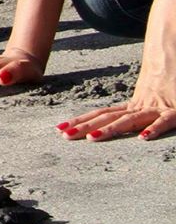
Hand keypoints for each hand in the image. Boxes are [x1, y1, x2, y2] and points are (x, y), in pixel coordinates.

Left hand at [59, 59, 175, 141]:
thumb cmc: (168, 85)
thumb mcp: (149, 100)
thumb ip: (133, 111)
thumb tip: (110, 119)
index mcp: (132, 105)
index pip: (101, 114)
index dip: (81, 121)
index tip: (59, 128)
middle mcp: (140, 106)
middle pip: (108, 118)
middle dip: (85, 127)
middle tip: (65, 135)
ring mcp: (156, 109)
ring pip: (130, 120)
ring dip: (111, 129)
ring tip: (92, 138)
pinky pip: (164, 121)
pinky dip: (154, 128)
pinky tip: (142, 137)